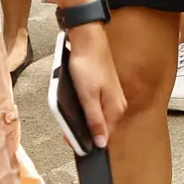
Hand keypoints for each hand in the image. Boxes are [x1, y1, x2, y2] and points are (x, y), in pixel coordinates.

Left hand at [61, 23, 125, 148]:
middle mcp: (117, 105)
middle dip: (84, 131)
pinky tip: (77, 103)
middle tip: (67, 130)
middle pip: (101, 128)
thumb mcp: (88, 98)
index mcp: (115, 109)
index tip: (71, 140)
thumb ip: (95, 121)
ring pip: (97, 116)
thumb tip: (101, 143)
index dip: (87, 141)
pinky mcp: (104, 89)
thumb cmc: (88, 65)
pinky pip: (95, 106)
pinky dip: (84, 108)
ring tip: (69, 116)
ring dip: (83, 119)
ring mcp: (111, 97)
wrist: (87, 40)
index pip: (105, 137)